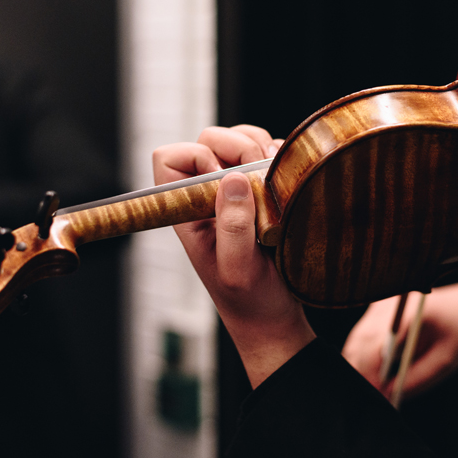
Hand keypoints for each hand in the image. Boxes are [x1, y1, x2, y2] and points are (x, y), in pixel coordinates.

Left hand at [152, 125, 314, 387]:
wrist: (277, 319)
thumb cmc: (250, 301)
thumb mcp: (238, 270)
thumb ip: (233, 226)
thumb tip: (232, 178)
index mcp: (188, 211)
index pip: (169, 159)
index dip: (195, 157)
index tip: (224, 180)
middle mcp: (208, 195)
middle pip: (209, 138)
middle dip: (238, 146)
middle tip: (260, 176)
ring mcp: (236, 190)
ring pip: (239, 139)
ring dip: (261, 149)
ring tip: (275, 179)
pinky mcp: (262, 189)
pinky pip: (267, 152)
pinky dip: (280, 156)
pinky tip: (288, 182)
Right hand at [343, 281, 457, 399]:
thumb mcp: (444, 362)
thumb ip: (416, 379)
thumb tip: (387, 394)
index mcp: (410, 313)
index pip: (378, 344)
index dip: (370, 372)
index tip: (373, 394)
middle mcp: (390, 304)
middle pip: (361, 340)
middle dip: (360, 371)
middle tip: (368, 397)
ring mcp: (381, 303)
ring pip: (357, 338)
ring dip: (358, 364)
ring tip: (368, 388)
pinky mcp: (377, 308)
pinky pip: (361, 334)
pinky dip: (361, 355)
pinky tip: (369, 372)